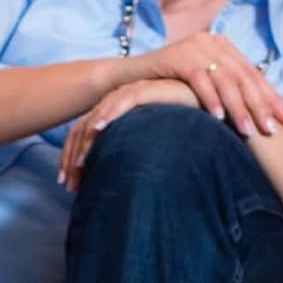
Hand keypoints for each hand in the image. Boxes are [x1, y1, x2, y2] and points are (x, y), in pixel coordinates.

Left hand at [59, 78, 198, 189]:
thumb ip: (136, 164)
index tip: (70, 187)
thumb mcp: (154, 154)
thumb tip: (122, 192)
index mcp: (117, 121)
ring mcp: (132, 96)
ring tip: (80, 163)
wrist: (213, 110)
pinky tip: (99, 128)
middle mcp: (118, 107)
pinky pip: (123, 101)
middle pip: (83, 129)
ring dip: (86, 141)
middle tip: (69, 185)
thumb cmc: (188, 136)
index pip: (85, 139)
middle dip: (72, 158)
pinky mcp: (149, 89)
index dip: (73, 162)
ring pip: (97, 116)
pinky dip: (109, 112)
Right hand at [130, 32, 282, 137]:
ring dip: (238, 107)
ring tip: (248, 130)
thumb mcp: (204, 86)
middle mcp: (212, 42)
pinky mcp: (176, 56)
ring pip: (224, 79)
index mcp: (224, 47)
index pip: (254, 74)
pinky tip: (218, 117)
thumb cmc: (169, 87)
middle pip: (243, 76)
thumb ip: (227, 90)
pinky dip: (209, 98)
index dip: (271, 97)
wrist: (129, 78)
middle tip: (272, 129)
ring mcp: (194, 46)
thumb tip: (259, 112)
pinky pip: (198, 79)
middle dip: (260, 105)